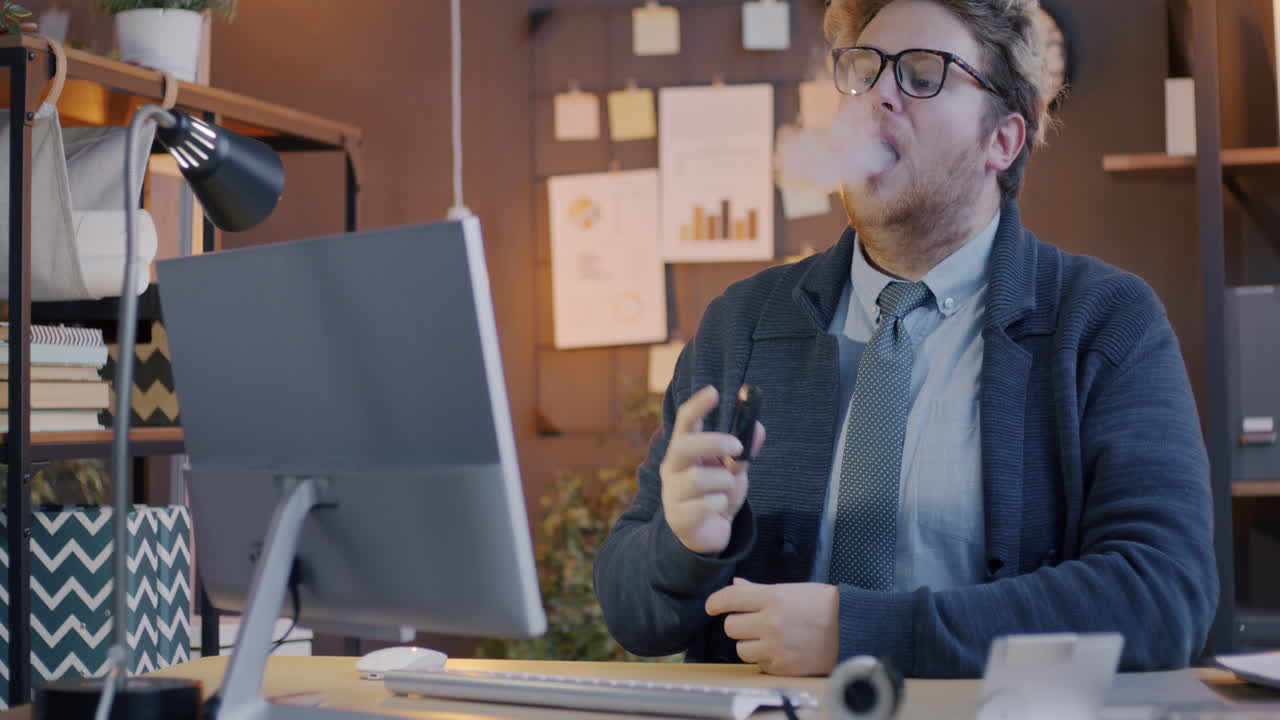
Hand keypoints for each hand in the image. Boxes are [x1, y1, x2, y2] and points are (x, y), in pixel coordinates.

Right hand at [660, 385, 764, 554]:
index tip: (715, 391)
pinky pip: (706, 505)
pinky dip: (720, 505)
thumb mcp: (734, 470)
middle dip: (714, 442)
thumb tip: (757, 427)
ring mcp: (672, 492)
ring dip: (723, 483)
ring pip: (700, 478)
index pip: (685, 421)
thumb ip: (744, 451)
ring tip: (725, 492)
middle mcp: (672, 467)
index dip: (698, 405)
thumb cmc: (717, 494)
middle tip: (737, 448)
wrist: (708, 534)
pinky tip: (718, 510)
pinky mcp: (678, 518)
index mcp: (684, 450)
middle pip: (684, 445)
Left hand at [705, 578, 838, 675]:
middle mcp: (771, 622)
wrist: (851, 629)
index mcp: (773, 598)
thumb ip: (759, 590)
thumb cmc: (824, 606)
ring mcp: (775, 646)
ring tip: (768, 638)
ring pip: (740, 648)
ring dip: (749, 644)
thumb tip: (736, 586)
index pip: (729, 599)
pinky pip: (757, 664)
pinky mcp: (781, 666)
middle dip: (739, 624)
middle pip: (731, 626)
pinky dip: (764, 658)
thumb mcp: (791, 589)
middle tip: (753, 622)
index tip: (711, 606)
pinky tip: (779, 649)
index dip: (715, 602)